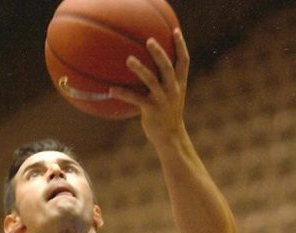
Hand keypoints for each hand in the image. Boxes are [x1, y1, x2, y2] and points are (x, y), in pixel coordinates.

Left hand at [109, 29, 189, 145]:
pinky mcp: (151, 109)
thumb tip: (148, 74)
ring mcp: (162, 99)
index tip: (175, 31)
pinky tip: (111, 90)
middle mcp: (173, 90)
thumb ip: (164, 85)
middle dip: (159, 52)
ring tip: (129, 59)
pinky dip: (123, 93)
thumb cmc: (167, 117)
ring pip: (152, 80)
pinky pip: (136, 98)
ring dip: (140, 69)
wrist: (171, 138)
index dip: (181, 46)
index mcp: (179, 85)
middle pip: (167, 66)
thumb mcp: (170, 98)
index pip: (184, 61)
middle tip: (149, 40)